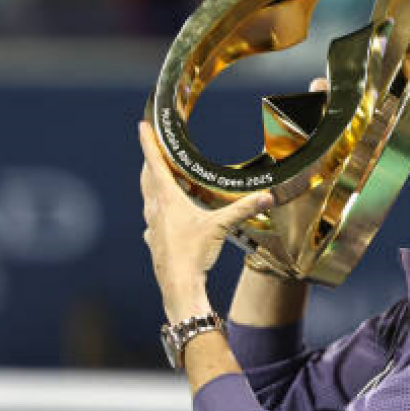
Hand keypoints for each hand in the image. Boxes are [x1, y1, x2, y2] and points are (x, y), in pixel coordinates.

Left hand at [138, 121, 273, 321]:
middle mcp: (156, 209)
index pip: (155, 163)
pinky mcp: (154, 240)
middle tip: (156, 146)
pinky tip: (165, 214)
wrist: (178, 285)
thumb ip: (244, 208)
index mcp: (168, 199)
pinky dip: (158, 207)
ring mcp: (152, 226)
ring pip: (149, 197)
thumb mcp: (221, 227)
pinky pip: (153, 216)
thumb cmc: (194, 253)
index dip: (148, 142)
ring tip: (162, 176)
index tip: (142, 125)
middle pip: (148, 177)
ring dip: (153, 183)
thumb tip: (267, 195)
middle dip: (151, 159)